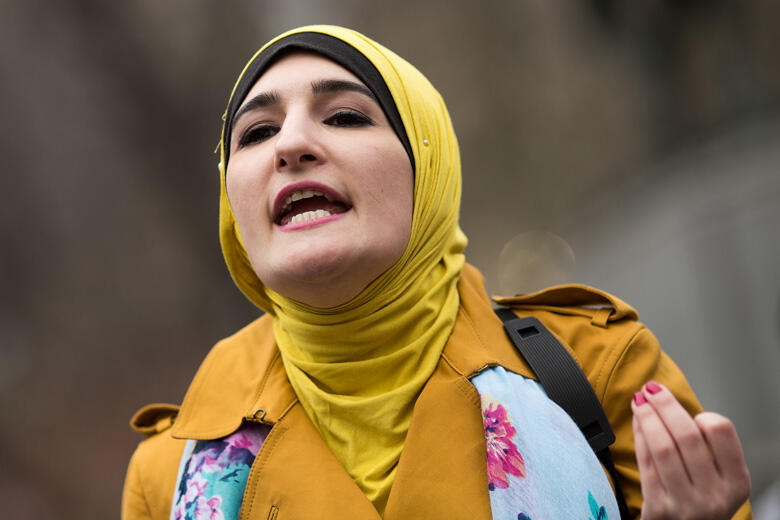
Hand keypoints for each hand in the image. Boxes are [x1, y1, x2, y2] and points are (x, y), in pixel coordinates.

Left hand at [631, 381, 750, 518]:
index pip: (722, 433)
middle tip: (651, 389)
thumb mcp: (721, 481)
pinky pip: (646, 463)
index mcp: (736, 483)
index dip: (704, 416)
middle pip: (687, 435)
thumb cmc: (702, 502)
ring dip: (648, 417)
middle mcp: (714, 495)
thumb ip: (710, 450)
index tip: (692, 411)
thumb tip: (676, 406)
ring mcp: (685, 503)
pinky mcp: (658, 508)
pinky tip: (637, 422)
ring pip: (663, 447)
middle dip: (665, 405)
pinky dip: (639, 436)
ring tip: (639, 401)